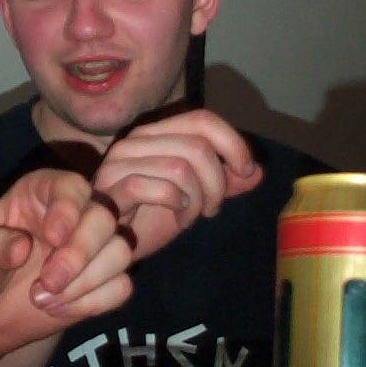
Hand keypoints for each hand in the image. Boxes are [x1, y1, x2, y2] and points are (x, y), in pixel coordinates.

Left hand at [0, 166, 132, 357]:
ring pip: (120, 252)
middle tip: (46, 282)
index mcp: (37, 194)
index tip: (52, 238)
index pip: (71, 186)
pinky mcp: (97, 284)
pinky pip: (121, 287)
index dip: (69, 209)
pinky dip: (95, 303)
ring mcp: (87, 250)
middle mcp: (69, 216)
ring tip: (42, 300)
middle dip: (81, 254)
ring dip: (86, 282)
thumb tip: (21, 246)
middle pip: (104, 218)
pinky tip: (58, 311)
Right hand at [94, 109, 261, 262]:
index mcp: (156, 134)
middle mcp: (136, 141)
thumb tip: (258, 172)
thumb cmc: (147, 218)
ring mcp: (120, 163)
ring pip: (182, 168)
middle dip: (218, 182)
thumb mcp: (195, 198)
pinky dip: (178, 205)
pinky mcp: (111, 189)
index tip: (246, 172)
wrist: (107, 246)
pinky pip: (158, 187)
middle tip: (212, 208)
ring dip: (198, 199)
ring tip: (191, 216)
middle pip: (198, 146)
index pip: (202, 119)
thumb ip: (224, 183)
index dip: (232, 143)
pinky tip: (177, 219)